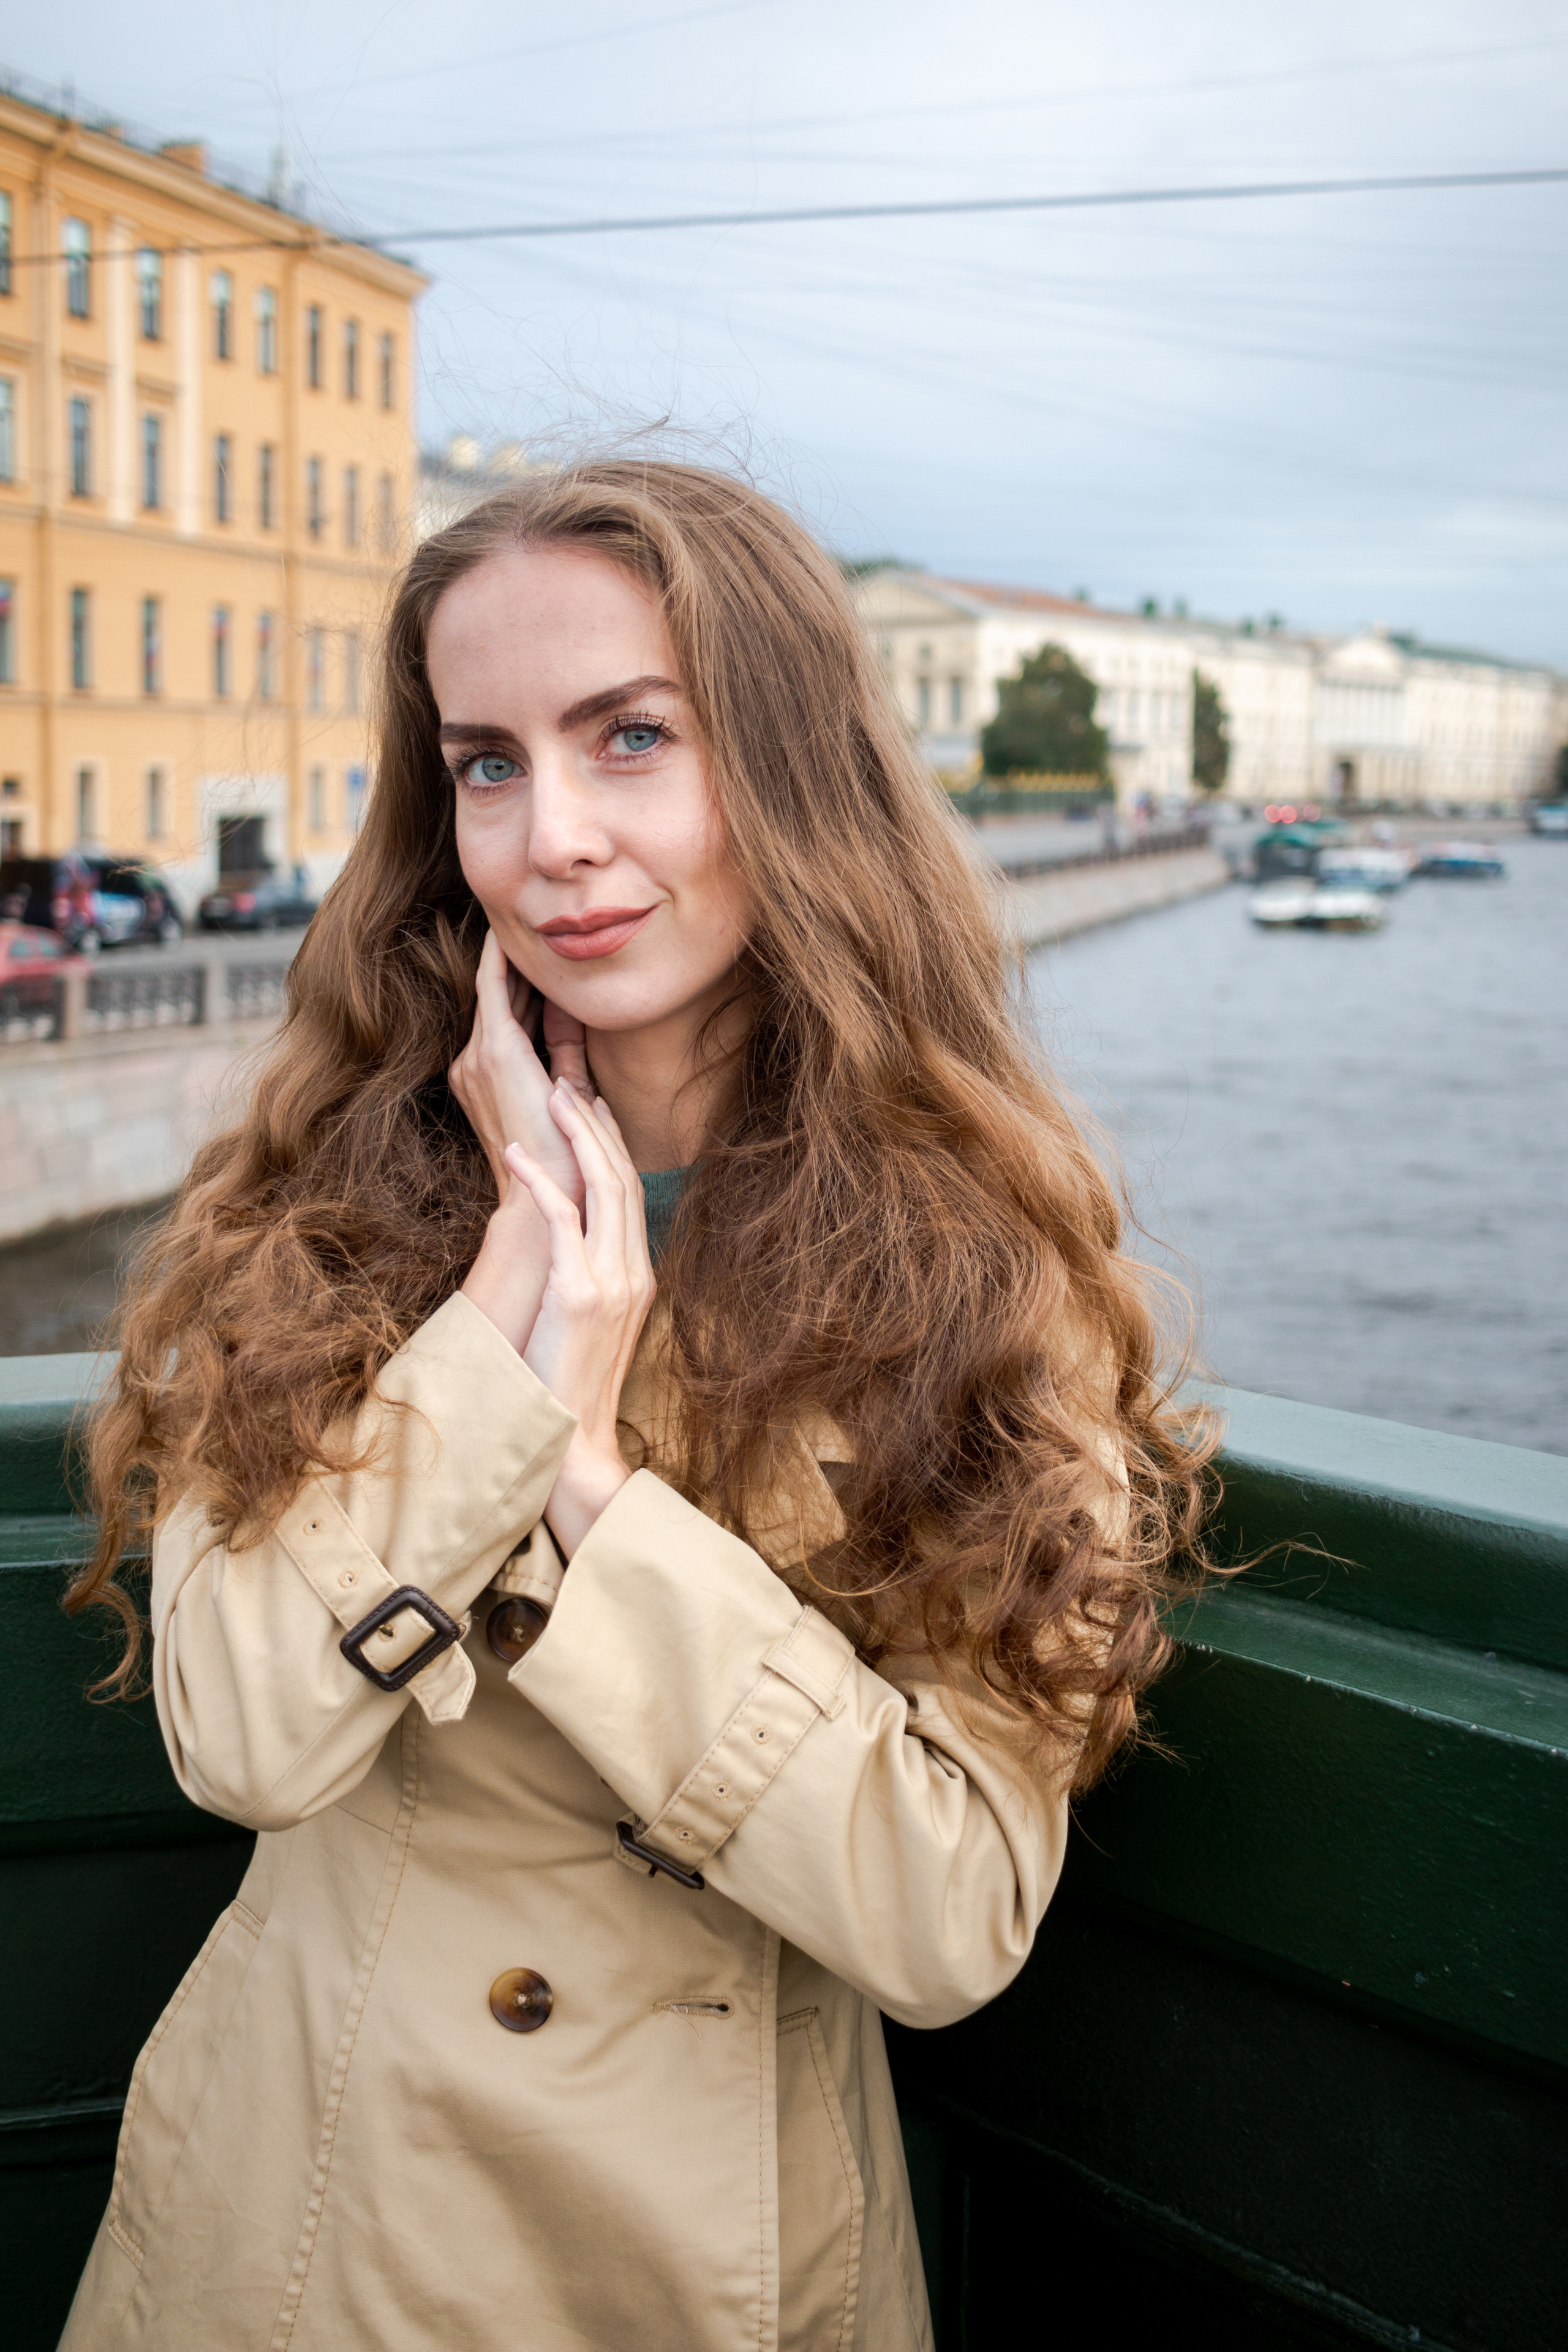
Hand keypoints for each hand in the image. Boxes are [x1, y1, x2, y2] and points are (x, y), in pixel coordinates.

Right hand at [454, 934, 591, 1352]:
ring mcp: (478, 1058)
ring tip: (526, 918)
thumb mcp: (567, 1097)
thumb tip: (576, 1019)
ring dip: (515, 958)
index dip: (526, 986)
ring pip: (498, 991)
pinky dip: (503, 960)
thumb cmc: (563, 1162)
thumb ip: (568, 1057)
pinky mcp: (495, 1053)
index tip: (542, 957)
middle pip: (502, 1000)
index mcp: (489, 1080)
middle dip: (522, 967)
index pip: (510, 1019)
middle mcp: (473, 1064)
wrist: (545, 1203)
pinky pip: (497, 989)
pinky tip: (509, 931)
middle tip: (537, 925)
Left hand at [503, 1083, 655, 1557]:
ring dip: (577, 1138)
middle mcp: (633, 1271)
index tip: (592, 1107)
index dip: (612, 1144)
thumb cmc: (569, 1383)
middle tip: (570, 1083)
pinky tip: (518, 1155)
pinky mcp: (581, 1296)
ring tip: (552, 1098)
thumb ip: (590, 1279)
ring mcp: (612, 1282)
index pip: (631, 1193)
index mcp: (639, 1275)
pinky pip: (564, 1223)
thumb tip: (570, 1250)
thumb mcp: (591, 1323)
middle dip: (598, 1126)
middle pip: (624, 1178)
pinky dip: (541, 1183)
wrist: (574, 1439)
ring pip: (604, 1189)